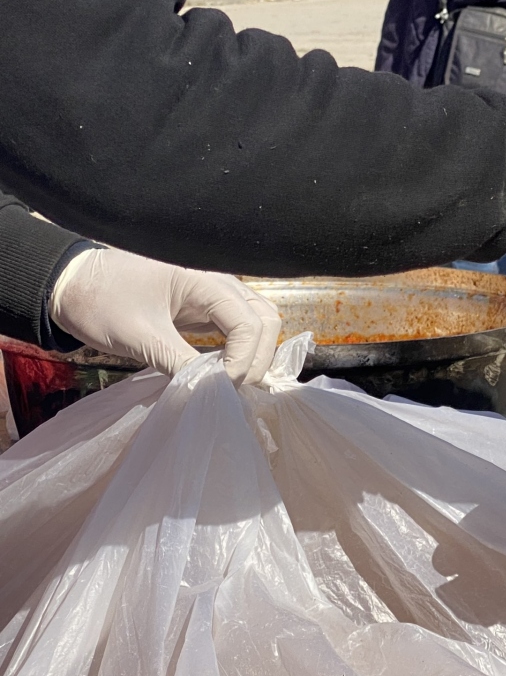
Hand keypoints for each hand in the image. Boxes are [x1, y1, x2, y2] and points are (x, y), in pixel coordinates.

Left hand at [49, 248, 280, 385]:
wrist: (71, 285)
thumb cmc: (100, 302)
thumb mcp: (140, 337)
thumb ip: (181, 364)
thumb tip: (212, 394)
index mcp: (205, 281)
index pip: (249, 323)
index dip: (242, 361)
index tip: (218, 388)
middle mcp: (219, 283)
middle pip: (265, 320)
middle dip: (255, 358)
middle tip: (230, 388)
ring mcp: (215, 294)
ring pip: (257, 323)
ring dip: (252, 354)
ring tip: (230, 381)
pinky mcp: (206, 307)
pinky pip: (238, 327)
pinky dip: (238, 350)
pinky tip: (220, 371)